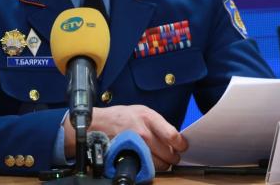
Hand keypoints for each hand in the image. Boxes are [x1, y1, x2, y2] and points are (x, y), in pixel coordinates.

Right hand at [64, 105, 187, 169]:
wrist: (97, 125)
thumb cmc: (119, 117)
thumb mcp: (140, 111)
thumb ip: (157, 123)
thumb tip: (174, 137)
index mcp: (148, 117)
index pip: (173, 136)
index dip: (181, 144)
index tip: (182, 146)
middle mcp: (143, 132)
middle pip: (168, 153)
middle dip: (172, 156)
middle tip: (172, 156)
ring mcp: (136, 146)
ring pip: (160, 164)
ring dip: (163, 164)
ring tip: (159, 158)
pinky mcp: (129, 158)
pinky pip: (147, 168)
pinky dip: (150, 167)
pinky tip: (147, 160)